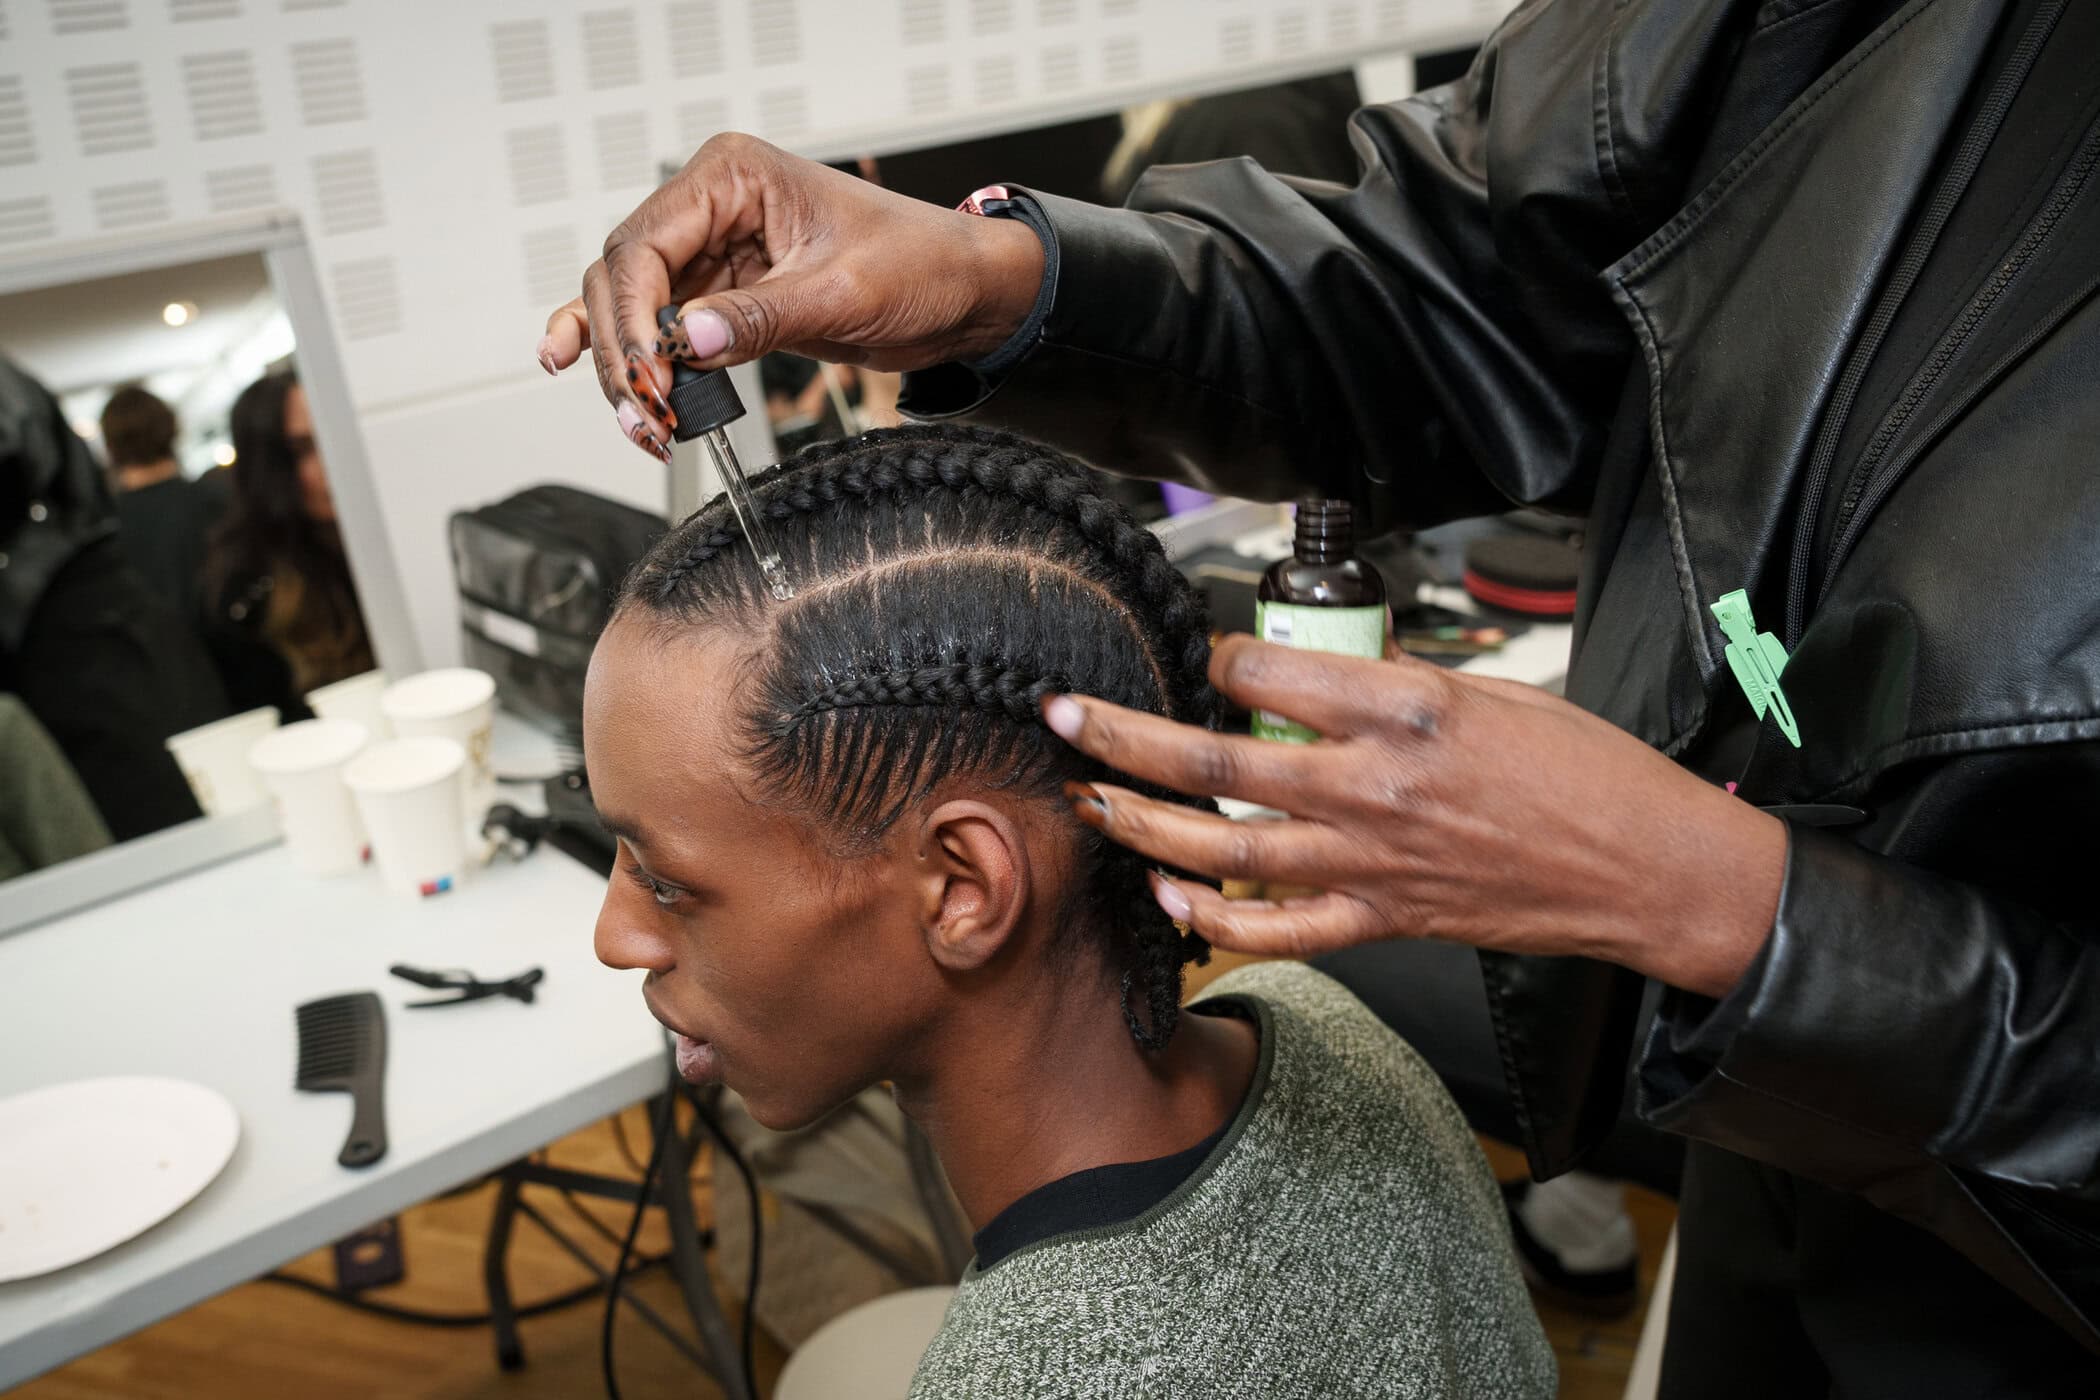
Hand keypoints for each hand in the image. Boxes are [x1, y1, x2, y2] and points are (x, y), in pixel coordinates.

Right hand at [537, 133, 1044, 460]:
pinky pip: (662, 328)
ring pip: (633, 308)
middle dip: (623, 349)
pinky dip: (638, 358)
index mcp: (732, 177)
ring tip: (643, 422)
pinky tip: (602, 380)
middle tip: (646, 410)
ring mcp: (714, 253)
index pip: (644, 244)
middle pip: (623, 276)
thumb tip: (688, 342)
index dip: (633, 315)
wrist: (962, 292)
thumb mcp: (842, 292)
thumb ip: (760, 317)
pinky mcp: (727, 297)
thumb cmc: (921, 263)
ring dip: (627, 366)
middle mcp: (712, 207)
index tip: (648, 373)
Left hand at [1047, 636, 1787, 997]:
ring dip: (1143, 823)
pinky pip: (1279, 931)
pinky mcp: (1386, 921)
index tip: (1198, 649)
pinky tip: (1169, 896)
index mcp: (1405, 708)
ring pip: (1226, 848)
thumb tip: (1321, 674)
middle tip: (1064, 716)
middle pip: (1217, 759)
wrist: (1648, 866)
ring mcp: (1374, 862)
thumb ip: (1396, 685)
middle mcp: (1375, 786)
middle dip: (1123, 735)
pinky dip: (1214, 920)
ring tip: (1088, 800)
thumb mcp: (1493, 689)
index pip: (1268, 669)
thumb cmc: (1587, 769)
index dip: (1215, 653)